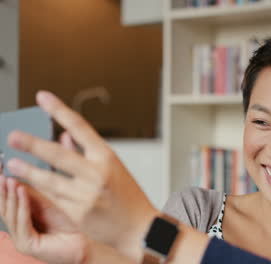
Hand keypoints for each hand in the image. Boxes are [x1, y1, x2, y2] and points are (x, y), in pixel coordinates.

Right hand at [0, 175, 86, 263]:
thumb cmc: (70, 222)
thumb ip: (31, 193)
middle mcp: (17, 232)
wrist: (85, 241)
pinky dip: (22, 206)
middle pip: (5, 209)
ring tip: (11, 180)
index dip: (3, 187)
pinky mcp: (27, 245)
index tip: (0, 171)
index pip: (7, 203)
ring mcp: (20, 240)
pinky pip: (22, 223)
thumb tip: (14, 176)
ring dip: (11, 196)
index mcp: (21, 222)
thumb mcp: (47, 203)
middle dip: (3, 190)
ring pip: (11, 215)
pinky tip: (22, 192)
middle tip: (1, 174)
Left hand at [5, 91, 158, 260]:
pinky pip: (52, 198)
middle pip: (59, 155)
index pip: (80, 127)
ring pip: (50, 180)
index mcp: (107, 157)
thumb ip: (87, 152)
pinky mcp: (77, 213)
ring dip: (28, 171)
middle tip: (13, 136)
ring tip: (12, 164)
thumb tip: (64, 135)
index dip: (59, 110)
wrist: (139, 228)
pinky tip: (25, 186)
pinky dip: (37, 191)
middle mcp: (97, 173)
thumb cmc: (128, 196)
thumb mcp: (113, 168)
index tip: (43, 97)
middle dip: (33, 145)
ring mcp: (86, 195)